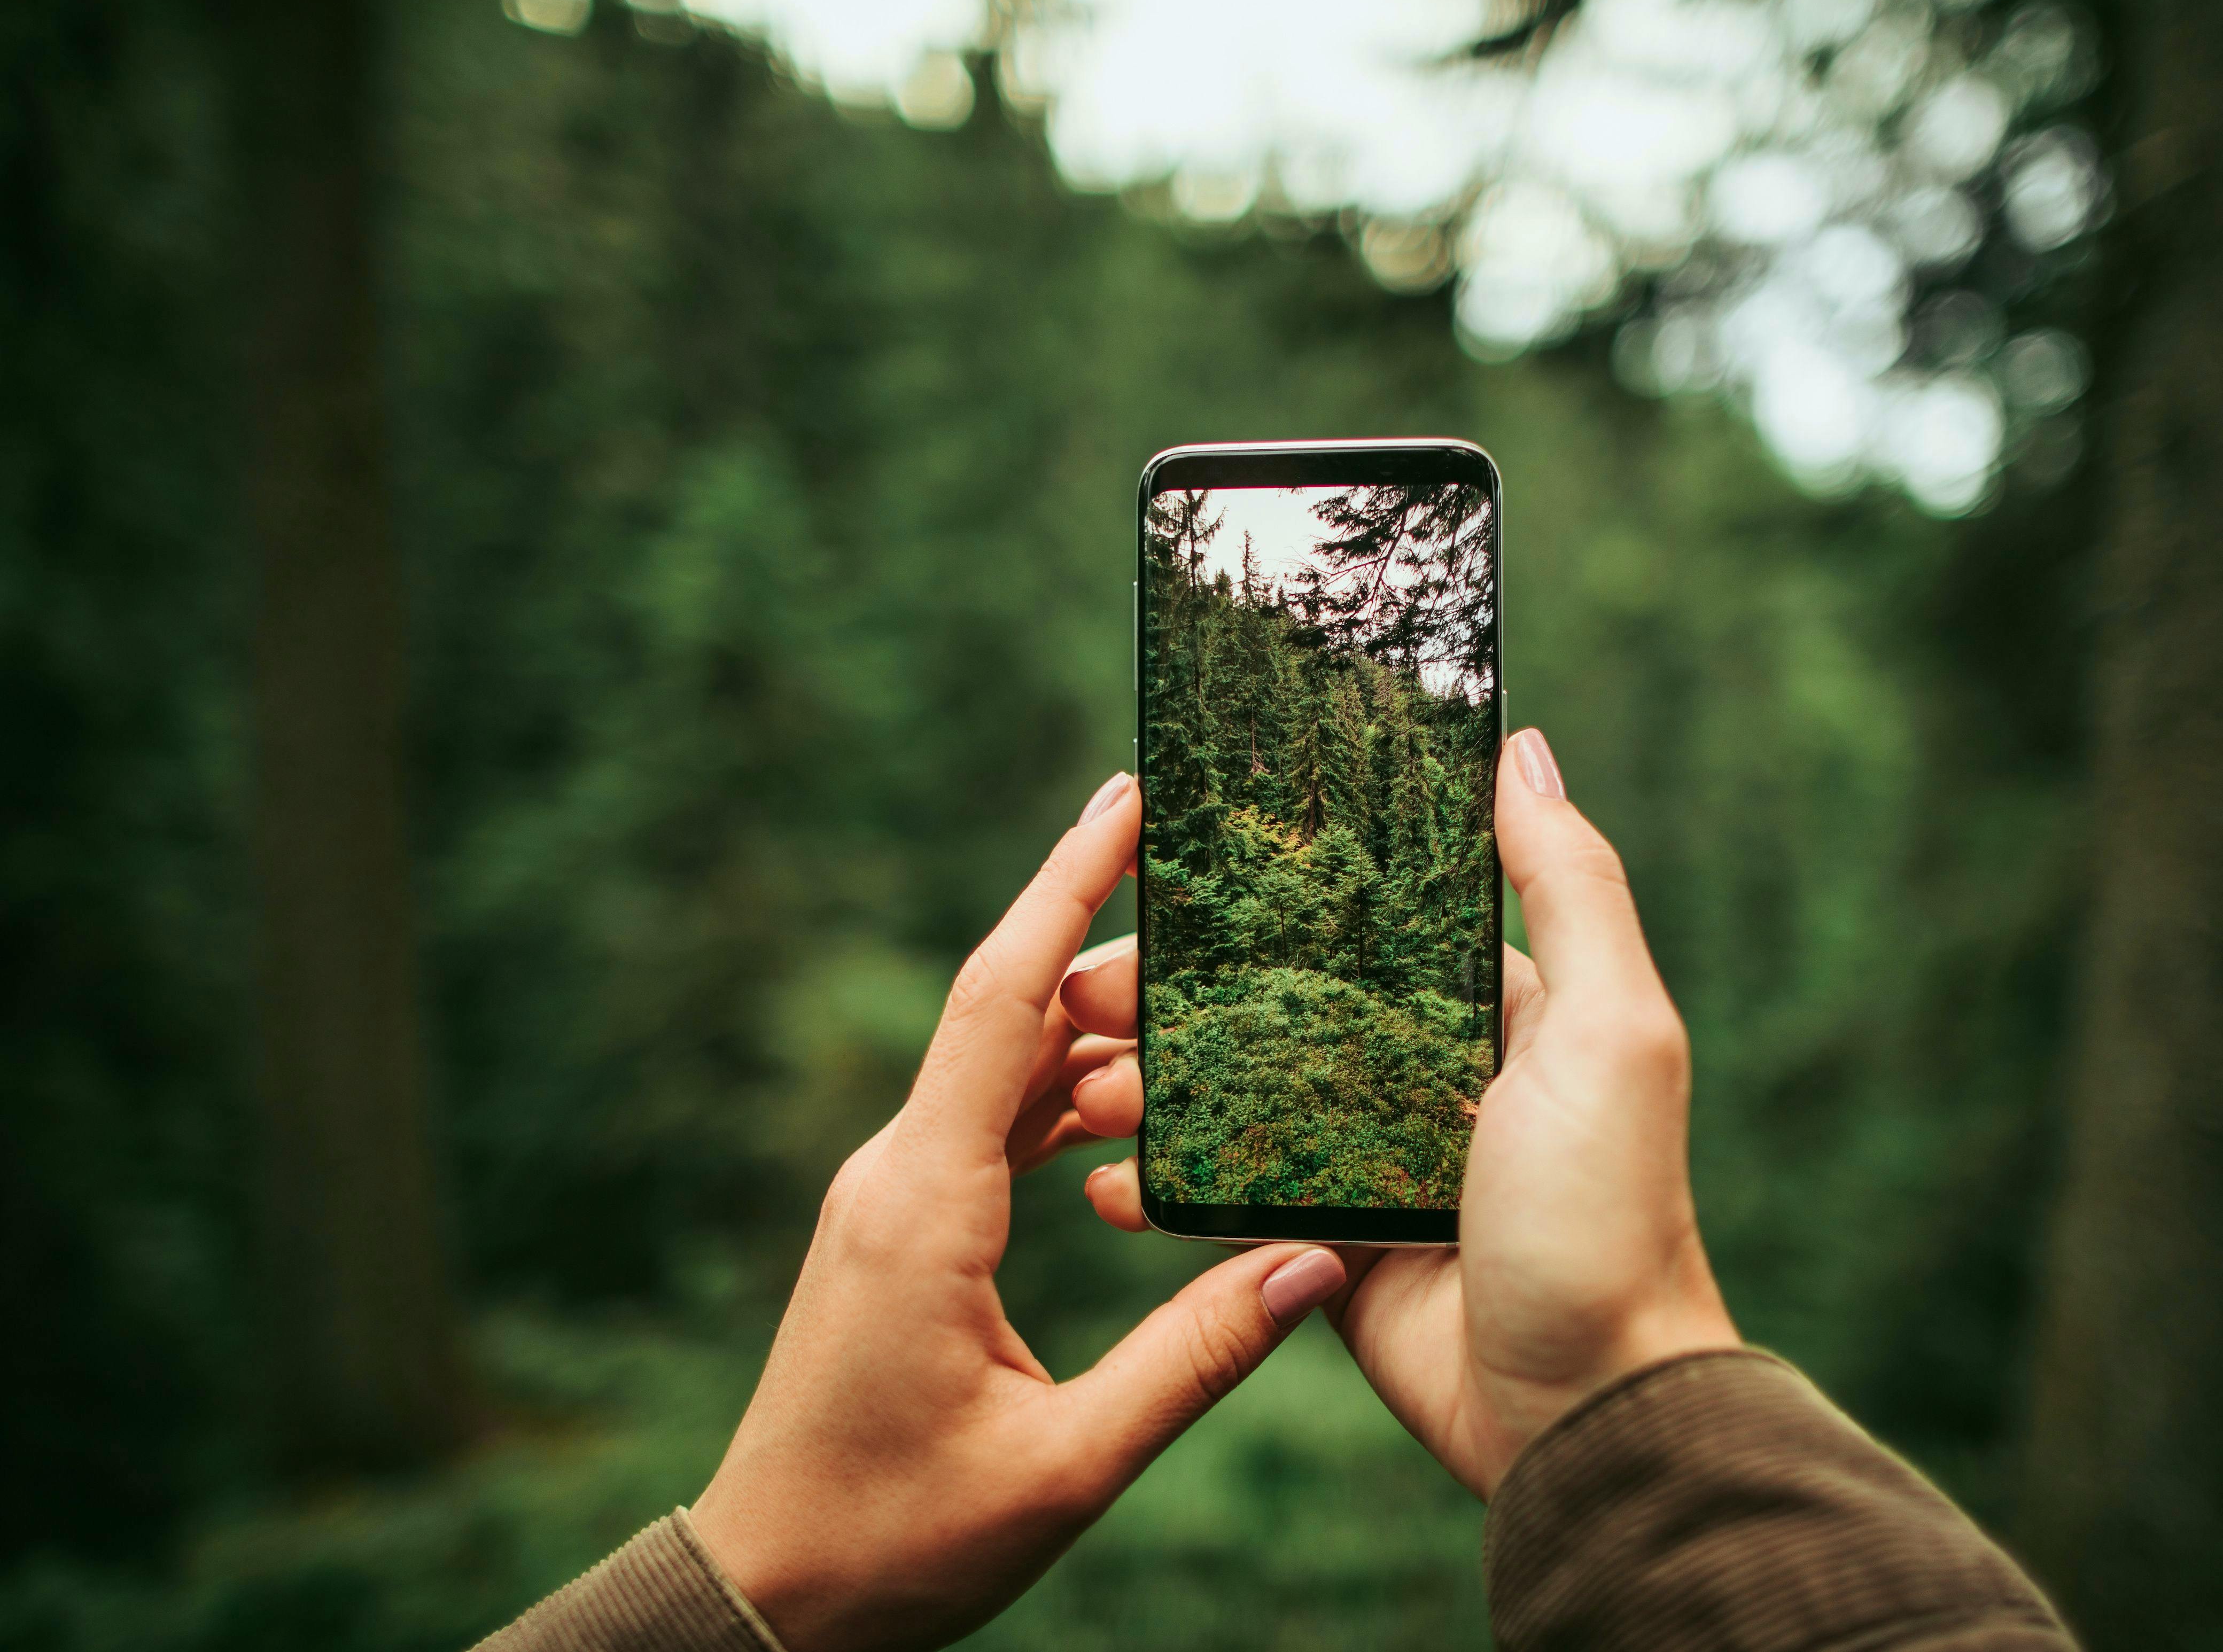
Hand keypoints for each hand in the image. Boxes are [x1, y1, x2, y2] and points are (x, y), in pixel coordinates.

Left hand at [688, 773, 1349, 1651]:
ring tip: (1198, 988)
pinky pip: (987, 1124)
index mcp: (927, 1204)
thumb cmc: (899, 1539)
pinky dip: (1060, 1094)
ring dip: (1090, 1027)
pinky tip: (1130, 1099)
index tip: (1124, 796)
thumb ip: (1193, 1361)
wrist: (768, 1591)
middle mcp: (897, 1175)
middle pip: (1006, 1012)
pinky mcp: (900, 1230)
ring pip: (999, 1068)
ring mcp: (892, 1199)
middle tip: (1214, 890)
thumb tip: (1308, 1263)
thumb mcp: (1065, 1466)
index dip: (1064, 886)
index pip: (1002, 1002)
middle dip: (1104, 939)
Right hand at [1069, 729, 1736, 1496]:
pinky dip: (1164, 1185)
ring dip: (1151, 1083)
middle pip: (1273, 1000)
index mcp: (1493, 1008)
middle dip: (1172, 991)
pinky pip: (1230, 1195)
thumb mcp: (1613, 1031)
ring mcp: (1373, 1160)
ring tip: (1080, 1084)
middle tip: (1084, 992)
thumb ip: (1570, 888)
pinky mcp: (1330, 1244)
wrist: (1584, 1409)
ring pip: (1235, 1092)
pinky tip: (1106, 1179)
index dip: (1261, 893)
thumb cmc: (1608, 1212)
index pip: (1358, 919)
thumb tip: (1523, 747)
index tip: (1162, 871)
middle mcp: (1428, 1073)